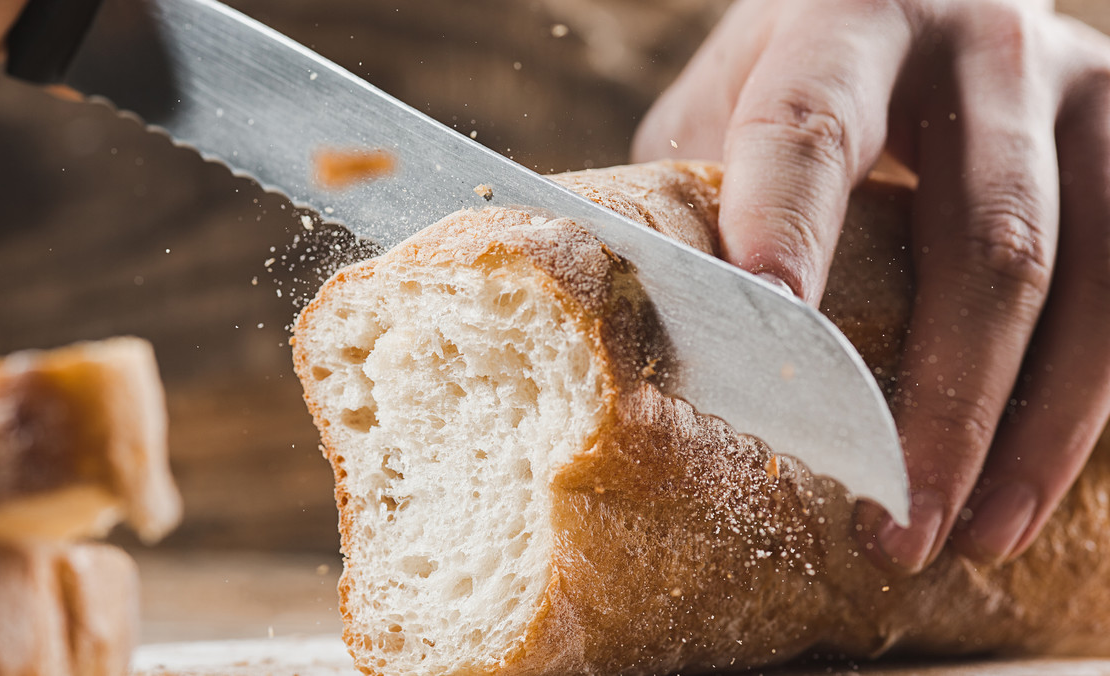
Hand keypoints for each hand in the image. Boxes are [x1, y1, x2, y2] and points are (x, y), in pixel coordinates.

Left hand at [633, 0, 1109, 573]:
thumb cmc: (798, 76)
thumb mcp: (730, 103)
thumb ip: (696, 195)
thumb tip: (638, 338)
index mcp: (845, 21)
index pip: (812, 130)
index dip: (788, 231)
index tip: (766, 342)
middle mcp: (980, 45)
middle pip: (982, 239)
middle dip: (940, 400)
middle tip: (891, 520)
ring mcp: (1077, 93)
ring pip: (1081, 280)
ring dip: (1028, 431)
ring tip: (967, 537)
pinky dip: (1080, 408)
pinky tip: (1025, 487)